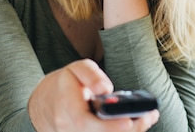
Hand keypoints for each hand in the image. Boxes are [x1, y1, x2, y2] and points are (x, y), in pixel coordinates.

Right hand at [28, 59, 158, 131]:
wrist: (45, 105)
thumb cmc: (64, 85)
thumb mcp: (75, 70)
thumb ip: (91, 75)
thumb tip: (106, 88)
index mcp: (67, 108)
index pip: (87, 124)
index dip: (109, 127)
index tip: (129, 121)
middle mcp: (70, 129)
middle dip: (129, 130)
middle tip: (148, 116)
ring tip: (148, 118)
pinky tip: (137, 123)